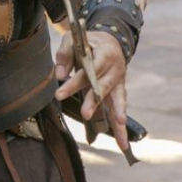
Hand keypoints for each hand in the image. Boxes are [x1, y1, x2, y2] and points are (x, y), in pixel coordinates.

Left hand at [54, 30, 128, 152]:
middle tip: (85, 114)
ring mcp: (119, 81)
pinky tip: (122, 142)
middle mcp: (116, 68)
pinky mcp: (119, 90)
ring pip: (117, 100)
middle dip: (94, 101)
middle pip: (103, 87)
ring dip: (116, 118)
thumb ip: (65, 54)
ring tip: (119, 138)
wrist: (111, 41)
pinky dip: (121, 125)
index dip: (74, 83)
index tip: (59, 95)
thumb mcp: (74, 39)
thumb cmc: (88, 41)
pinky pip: (120, 108)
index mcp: (105, 53)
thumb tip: (59, 75)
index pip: (88, 70)